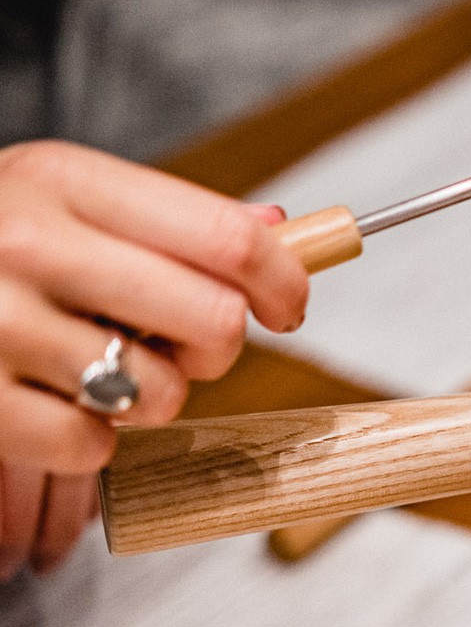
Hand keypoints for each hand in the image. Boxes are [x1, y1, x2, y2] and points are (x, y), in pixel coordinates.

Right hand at [0, 140, 308, 577]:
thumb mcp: (61, 195)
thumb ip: (168, 213)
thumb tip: (277, 225)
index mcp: (66, 180)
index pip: (229, 238)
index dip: (283, 281)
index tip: (286, 306)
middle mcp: (29, 245)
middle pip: (214, 321)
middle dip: (217, 346)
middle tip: (180, 343)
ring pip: (160, 393)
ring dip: (151, 396)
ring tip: (102, 366)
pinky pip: (91, 447)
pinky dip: (89, 442)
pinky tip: (58, 403)